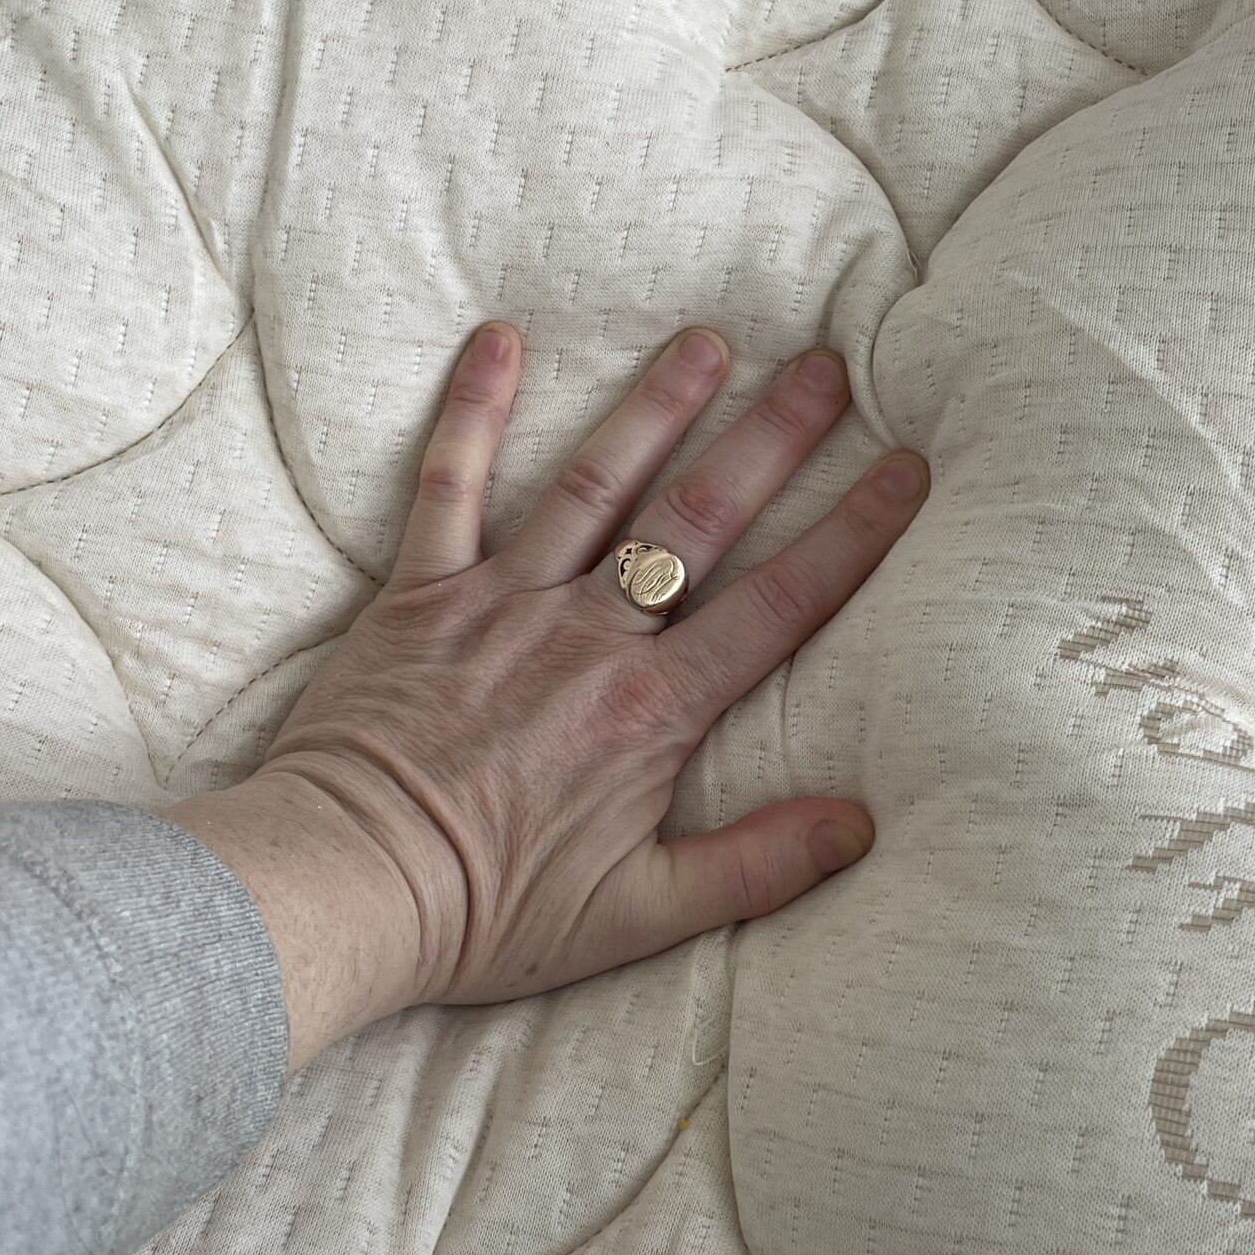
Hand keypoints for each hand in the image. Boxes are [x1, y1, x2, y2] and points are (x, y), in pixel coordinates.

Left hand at [165, 324, 928, 1068]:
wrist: (346, 886)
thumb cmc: (488, 913)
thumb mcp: (639, 915)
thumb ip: (756, 864)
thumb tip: (863, 825)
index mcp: (653, 710)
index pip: (779, 605)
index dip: (852, 533)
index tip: (908, 468)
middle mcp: (589, 636)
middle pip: (699, 519)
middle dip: (771, 437)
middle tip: (827, 365)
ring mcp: (502, 603)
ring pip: (595, 484)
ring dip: (655, 406)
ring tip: (707, 339)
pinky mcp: (420, 594)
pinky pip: (449, 486)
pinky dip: (472, 411)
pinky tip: (498, 340)